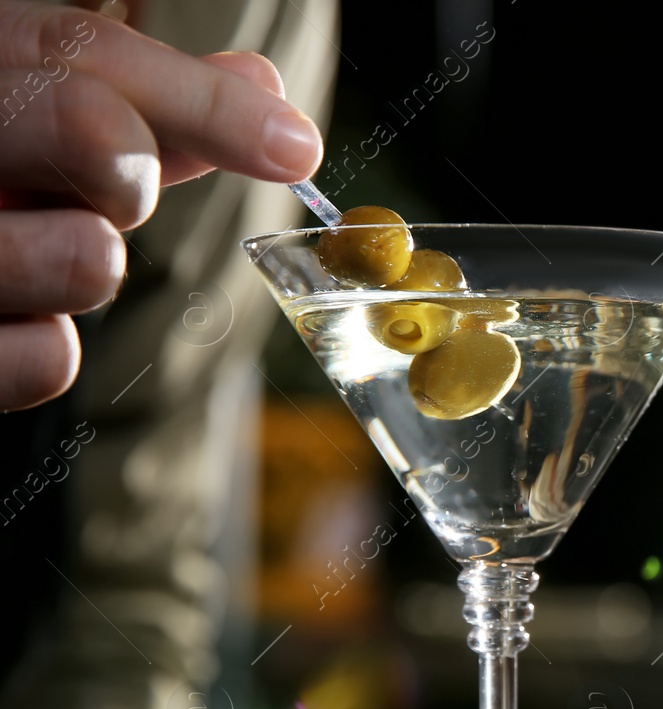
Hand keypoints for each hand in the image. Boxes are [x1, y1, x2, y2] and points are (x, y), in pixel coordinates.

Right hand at [0, 1, 322, 409]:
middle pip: (86, 124)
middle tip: (114, 186)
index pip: (81, 53)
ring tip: (32, 250)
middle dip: (132, 162)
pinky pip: (42, 361)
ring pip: (84, 257)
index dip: (203, 98)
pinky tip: (9, 320)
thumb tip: (259, 88)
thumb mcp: (14, 118)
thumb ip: (133, 104)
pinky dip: (46, 351)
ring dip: (88, 262)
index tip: (294, 145)